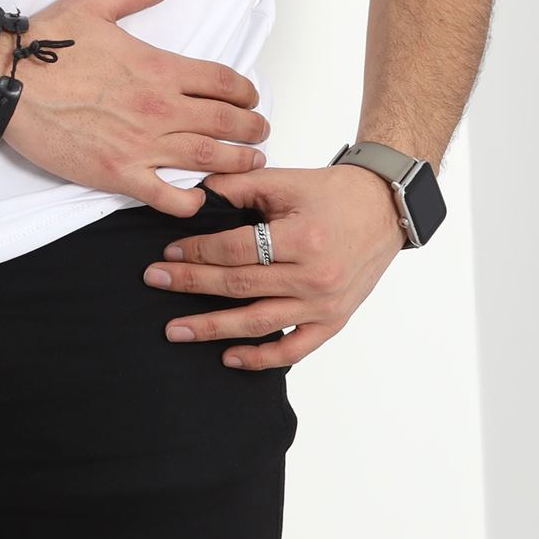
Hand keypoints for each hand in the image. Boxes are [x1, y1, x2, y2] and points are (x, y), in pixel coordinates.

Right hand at [0, 0, 270, 217]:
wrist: (8, 80)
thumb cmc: (49, 41)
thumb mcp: (97, 1)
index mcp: (159, 67)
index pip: (222, 81)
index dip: (245, 90)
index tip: (250, 97)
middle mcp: (159, 108)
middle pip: (225, 122)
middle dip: (251, 127)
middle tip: (260, 131)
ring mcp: (141, 145)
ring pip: (207, 159)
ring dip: (237, 163)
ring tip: (251, 163)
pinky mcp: (118, 174)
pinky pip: (166, 197)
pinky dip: (189, 202)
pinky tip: (198, 200)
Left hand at [141, 163, 409, 367]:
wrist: (383, 210)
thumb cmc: (333, 192)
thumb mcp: (284, 180)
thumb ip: (238, 186)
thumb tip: (192, 194)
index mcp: (302, 238)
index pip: (236, 250)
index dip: (197, 252)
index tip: (168, 254)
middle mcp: (314, 276)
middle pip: (240, 286)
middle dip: (192, 285)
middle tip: (155, 282)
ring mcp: (325, 305)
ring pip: (260, 323)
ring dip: (214, 328)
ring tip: (176, 330)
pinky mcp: (333, 321)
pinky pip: (293, 350)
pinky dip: (261, 358)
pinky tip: (229, 358)